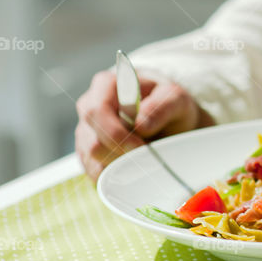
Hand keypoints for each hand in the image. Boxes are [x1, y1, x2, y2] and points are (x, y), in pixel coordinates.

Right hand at [75, 70, 214, 180]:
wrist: (167, 116)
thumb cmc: (169, 102)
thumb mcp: (176, 98)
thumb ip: (161, 106)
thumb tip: (140, 124)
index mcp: (106, 85)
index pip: (97, 111)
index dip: (116, 133)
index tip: (141, 147)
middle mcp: (89, 107)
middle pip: (92, 141)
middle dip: (121, 154)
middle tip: (147, 157)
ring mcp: (85, 131)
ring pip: (92, 160)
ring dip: (119, 166)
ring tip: (144, 158)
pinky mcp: (87, 153)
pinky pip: (93, 172)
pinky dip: (114, 175)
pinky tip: (133, 166)